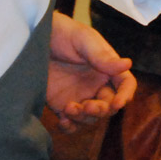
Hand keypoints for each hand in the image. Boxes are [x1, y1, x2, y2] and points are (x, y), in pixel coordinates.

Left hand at [47, 11, 136, 132]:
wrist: (33, 38)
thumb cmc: (62, 32)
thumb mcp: (83, 40)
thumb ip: (102, 56)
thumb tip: (128, 64)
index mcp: (106, 68)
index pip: (125, 84)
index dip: (126, 95)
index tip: (118, 103)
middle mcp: (96, 84)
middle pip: (108, 106)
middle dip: (101, 110)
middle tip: (87, 107)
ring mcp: (79, 95)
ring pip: (90, 117)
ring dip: (83, 118)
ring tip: (69, 108)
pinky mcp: (60, 104)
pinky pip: (71, 123)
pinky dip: (70, 127)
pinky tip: (63, 121)